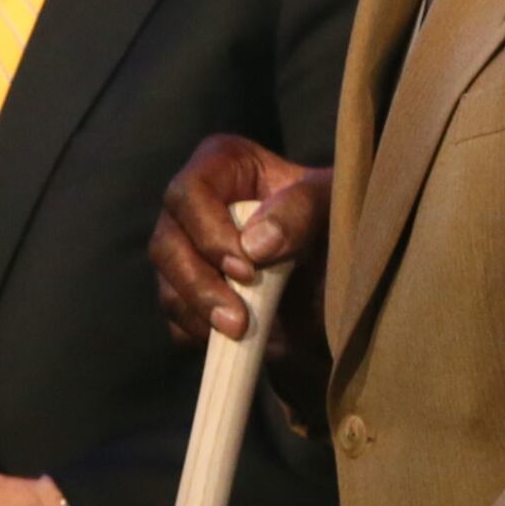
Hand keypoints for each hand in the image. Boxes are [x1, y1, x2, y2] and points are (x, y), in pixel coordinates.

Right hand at [150, 136, 330, 349]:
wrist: (338, 274)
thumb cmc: (335, 219)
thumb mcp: (331, 203)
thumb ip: (301, 209)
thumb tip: (256, 244)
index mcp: (223, 165)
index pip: (190, 192)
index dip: (210, 232)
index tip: (248, 269)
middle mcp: (192, 205)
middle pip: (166, 242)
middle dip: (200, 284)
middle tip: (238, 319)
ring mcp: (184, 251)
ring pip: (167, 283)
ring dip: (199, 312)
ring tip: (238, 332)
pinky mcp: (188, 292)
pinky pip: (176, 317)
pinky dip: (199, 332)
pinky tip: (233, 340)